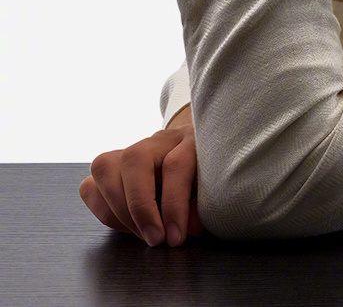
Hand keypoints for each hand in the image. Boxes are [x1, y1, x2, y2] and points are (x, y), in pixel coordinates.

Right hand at [79, 116, 203, 246]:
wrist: (196, 154)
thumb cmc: (207, 176)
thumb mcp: (214, 190)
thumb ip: (202, 207)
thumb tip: (188, 227)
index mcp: (190, 140)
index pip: (175, 165)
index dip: (174, 206)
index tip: (175, 238)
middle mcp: (159, 140)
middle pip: (134, 159)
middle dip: (140, 207)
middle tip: (155, 238)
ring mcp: (132, 148)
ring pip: (105, 166)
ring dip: (119, 210)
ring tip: (141, 233)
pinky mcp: (111, 166)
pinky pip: (90, 184)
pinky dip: (103, 209)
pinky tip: (125, 224)